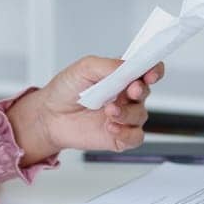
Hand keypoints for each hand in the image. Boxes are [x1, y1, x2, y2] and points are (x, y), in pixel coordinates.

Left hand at [7, 57, 164, 162]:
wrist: (49, 116)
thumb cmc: (66, 90)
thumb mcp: (85, 68)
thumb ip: (109, 66)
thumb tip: (128, 66)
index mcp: (121, 76)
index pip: (147, 70)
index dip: (154, 70)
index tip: (150, 73)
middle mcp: (125, 96)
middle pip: (146, 92)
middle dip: (141, 91)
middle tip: (131, 91)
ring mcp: (124, 116)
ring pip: (141, 115)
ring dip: (127, 113)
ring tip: (109, 111)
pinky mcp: (119, 136)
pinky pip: (135, 137)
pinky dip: (127, 133)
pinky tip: (111, 127)